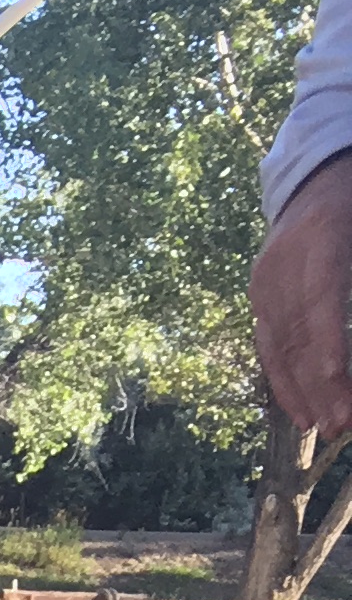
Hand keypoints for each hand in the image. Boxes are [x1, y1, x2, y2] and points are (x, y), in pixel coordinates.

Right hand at [256, 153, 351, 437]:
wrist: (318, 173)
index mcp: (321, 237)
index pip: (320, 300)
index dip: (326, 343)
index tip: (338, 380)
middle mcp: (283, 264)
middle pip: (298, 332)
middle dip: (319, 382)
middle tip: (341, 423)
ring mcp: (265, 282)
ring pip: (280, 345)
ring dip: (302, 391)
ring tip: (322, 426)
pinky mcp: (259, 296)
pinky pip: (269, 344)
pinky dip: (284, 380)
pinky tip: (299, 410)